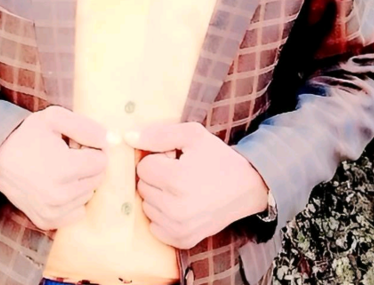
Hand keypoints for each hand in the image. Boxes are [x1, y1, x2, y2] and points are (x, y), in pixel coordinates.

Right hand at [0, 105, 108, 230]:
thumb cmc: (28, 135)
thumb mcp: (56, 118)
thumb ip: (86, 127)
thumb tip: (112, 140)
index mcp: (64, 168)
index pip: (102, 162)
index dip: (93, 149)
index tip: (77, 144)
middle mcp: (60, 195)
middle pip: (97, 179)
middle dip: (88, 165)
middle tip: (68, 155)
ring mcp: (53, 212)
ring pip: (88, 195)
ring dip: (81, 181)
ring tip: (60, 168)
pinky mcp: (46, 221)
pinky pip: (77, 211)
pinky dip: (73, 199)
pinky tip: (58, 185)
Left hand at [124, 121, 268, 249]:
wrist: (246, 188)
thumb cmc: (217, 157)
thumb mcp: (192, 135)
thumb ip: (158, 134)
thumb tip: (127, 137)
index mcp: (176, 180)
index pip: (143, 167)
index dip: (158, 158)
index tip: (176, 158)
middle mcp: (174, 208)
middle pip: (142, 186)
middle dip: (157, 176)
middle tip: (180, 171)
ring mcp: (178, 228)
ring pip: (146, 205)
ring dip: (159, 195)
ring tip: (182, 187)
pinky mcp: (181, 241)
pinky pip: (154, 225)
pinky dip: (163, 214)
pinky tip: (181, 204)